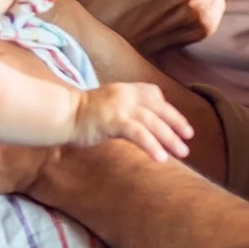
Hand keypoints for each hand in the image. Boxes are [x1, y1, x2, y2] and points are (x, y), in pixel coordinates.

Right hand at [70, 82, 193, 161]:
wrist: (60, 115)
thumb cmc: (80, 115)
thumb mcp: (106, 105)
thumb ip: (123, 110)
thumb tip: (138, 125)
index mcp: (124, 89)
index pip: (153, 94)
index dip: (168, 108)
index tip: (178, 123)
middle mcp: (125, 94)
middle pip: (158, 108)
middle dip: (176, 123)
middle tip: (188, 138)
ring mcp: (119, 107)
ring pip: (152, 121)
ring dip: (169, 138)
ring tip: (182, 152)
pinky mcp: (113, 121)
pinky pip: (138, 134)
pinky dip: (152, 145)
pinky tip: (161, 158)